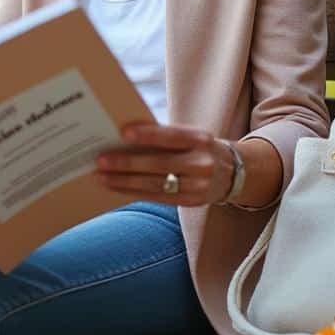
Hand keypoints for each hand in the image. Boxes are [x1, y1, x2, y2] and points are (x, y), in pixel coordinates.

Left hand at [95, 123, 235, 206]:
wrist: (234, 172)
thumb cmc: (198, 148)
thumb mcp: (191, 137)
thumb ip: (165, 137)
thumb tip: (123, 137)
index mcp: (201, 139)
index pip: (172, 136)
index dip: (148, 135)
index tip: (123, 133)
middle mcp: (203, 163)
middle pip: (160, 164)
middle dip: (127, 163)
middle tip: (101, 160)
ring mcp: (199, 186)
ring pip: (156, 184)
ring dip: (125, 181)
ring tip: (102, 177)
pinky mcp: (193, 202)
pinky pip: (158, 198)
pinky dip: (134, 192)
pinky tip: (116, 187)